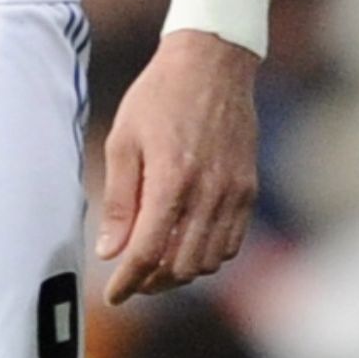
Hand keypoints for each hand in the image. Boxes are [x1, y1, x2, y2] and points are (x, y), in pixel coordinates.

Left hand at [96, 31, 260, 301]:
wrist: (212, 61)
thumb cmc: (160, 95)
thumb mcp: (124, 139)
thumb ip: (120, 199)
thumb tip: (110, 250)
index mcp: (171, 180)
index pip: (147, 253)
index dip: (128, 282)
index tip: (113, 296)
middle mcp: (208, 193)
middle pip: (182, 266)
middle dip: (153, 282)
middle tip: (132, 279)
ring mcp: (234, 193)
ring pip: (210, 261)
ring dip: (181, 272)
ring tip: (157, 265)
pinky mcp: (249, 188)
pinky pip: (233, 242)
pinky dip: (209, 255)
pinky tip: (187, 244)